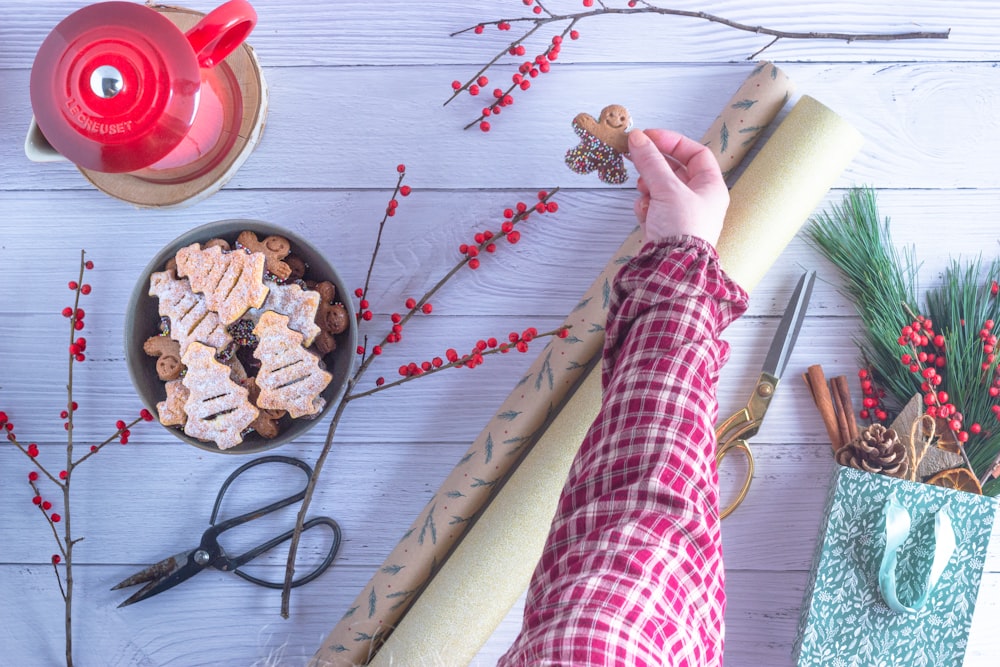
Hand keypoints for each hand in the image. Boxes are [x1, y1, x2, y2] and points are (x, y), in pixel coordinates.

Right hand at [627, 129, 728, 246]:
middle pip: (673, 170)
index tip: (649, 137)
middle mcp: (699, 199)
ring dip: (647, 188)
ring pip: (659, 188)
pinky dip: (645, 208)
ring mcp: (681, 214)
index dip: (672, 142)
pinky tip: (645, 215)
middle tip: (635, 156)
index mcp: (711, 187)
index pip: (695, 153)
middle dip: (654, 166)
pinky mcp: (665, 227)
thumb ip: (651, 161)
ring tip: (644, 193)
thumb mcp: (667, 188)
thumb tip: (638, 138)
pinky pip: (651, 207)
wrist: (671, 269)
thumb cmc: (682, 229)